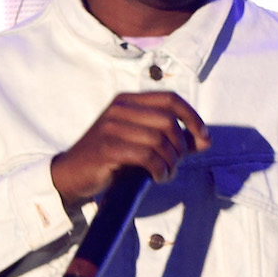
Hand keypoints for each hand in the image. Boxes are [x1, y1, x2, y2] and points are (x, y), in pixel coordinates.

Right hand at [51, 91, 210, 208]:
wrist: (71, 174)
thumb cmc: (110, 159)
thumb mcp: (141, 143)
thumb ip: (172, 140)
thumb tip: (205, 140)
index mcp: (128, 101)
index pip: (170, 99)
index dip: (192, 117)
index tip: (203, 137)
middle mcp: (119, 109)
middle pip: (168, 122)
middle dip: (180, 146)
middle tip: (175, 164)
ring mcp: (111, 127)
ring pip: (159, 140)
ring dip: (170, 162)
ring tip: (165, 173)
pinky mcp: (107, 149)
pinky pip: (146, 156)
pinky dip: (159, 170)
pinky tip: (157, 177)